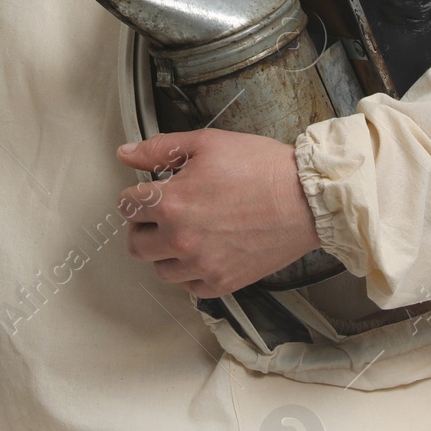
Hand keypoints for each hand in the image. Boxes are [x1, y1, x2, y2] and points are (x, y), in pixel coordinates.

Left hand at [115, 129, 323, 297]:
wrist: (305, 199)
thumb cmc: (261, 167)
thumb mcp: (206, 143)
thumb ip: (159, 149)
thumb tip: (126, 153)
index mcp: (171, 203)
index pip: (127, 206)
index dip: (136, 194)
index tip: (149, 191)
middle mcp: (180, 240)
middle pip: (135, 244)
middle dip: (143, 226)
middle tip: (162, 214)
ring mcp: (201, 265)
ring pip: (159, 269)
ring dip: (164, 252)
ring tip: (185, 232)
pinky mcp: (223, 283)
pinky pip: (189, 287)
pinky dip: (190, 272)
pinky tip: (203, 251)